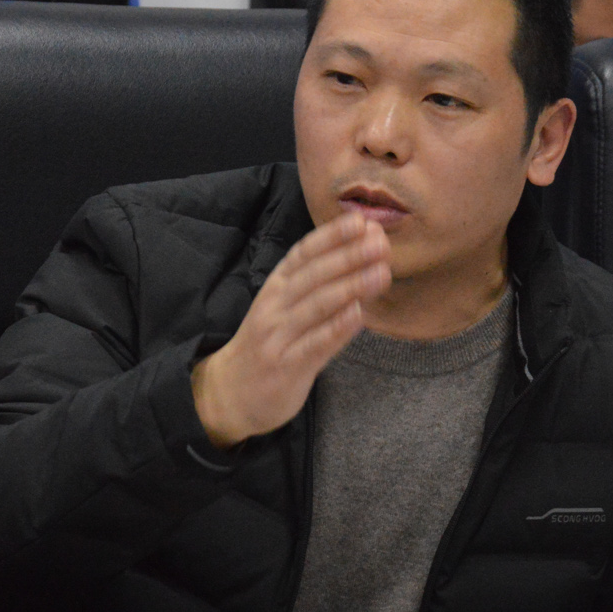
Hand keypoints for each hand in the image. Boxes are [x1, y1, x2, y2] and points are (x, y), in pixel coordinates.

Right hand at [191, 212, 390, 448]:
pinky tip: (359, 315)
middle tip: (381, 242)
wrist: (230, 391)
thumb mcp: (285, 306)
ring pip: (317, 306)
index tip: (360, 220)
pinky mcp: (287, 366)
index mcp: (276, 285)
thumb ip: (317, 284)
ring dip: (351, 286)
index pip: (304, 253)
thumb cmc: (269, 342)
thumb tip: (362, 253)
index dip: (331, 236)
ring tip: (381, 273)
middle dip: (348, 255)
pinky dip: (337, 328)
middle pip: (313, 275)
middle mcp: (274, 305)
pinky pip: (315, 344)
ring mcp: (278, 336)